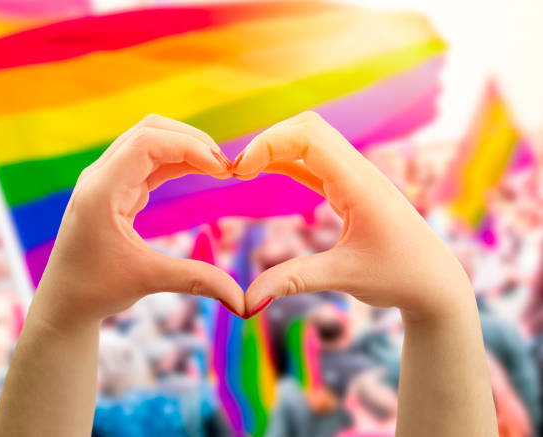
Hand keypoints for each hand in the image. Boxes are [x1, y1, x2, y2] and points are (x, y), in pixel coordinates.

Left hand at [34, 115, 244, 327]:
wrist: (64, 301)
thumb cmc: (96, 290)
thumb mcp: (148, 281)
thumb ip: (197, 280)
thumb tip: (243, 301)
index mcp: (101, 190)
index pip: (147, 143)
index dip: (189, 146)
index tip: (222, 169)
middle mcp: (101, 176)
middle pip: (149, 130)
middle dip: (191, 140)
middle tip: (225, 166)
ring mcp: (107, 180)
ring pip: (149, 141)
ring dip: (185, 148)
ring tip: (219, 168)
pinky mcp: (116, 189)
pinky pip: (149, 161)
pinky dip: (177, 161)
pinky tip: (201, 172)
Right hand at [233, 111, 471, 321]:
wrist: (435, 283)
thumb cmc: (400, 277)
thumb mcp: (345, 277)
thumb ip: (294, 281)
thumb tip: (246, 302)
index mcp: (360, 184)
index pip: (310, 137)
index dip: (269, 143)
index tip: (240, 172)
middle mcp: (359, 171)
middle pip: (308, 128)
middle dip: (268, 140)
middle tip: (237, 171)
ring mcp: (356, 178)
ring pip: (311, 140)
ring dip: (276, 147)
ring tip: (243, 171)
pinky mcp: (351, 190)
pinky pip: (314, 163)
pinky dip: (287, 161)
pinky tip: (265, 170)